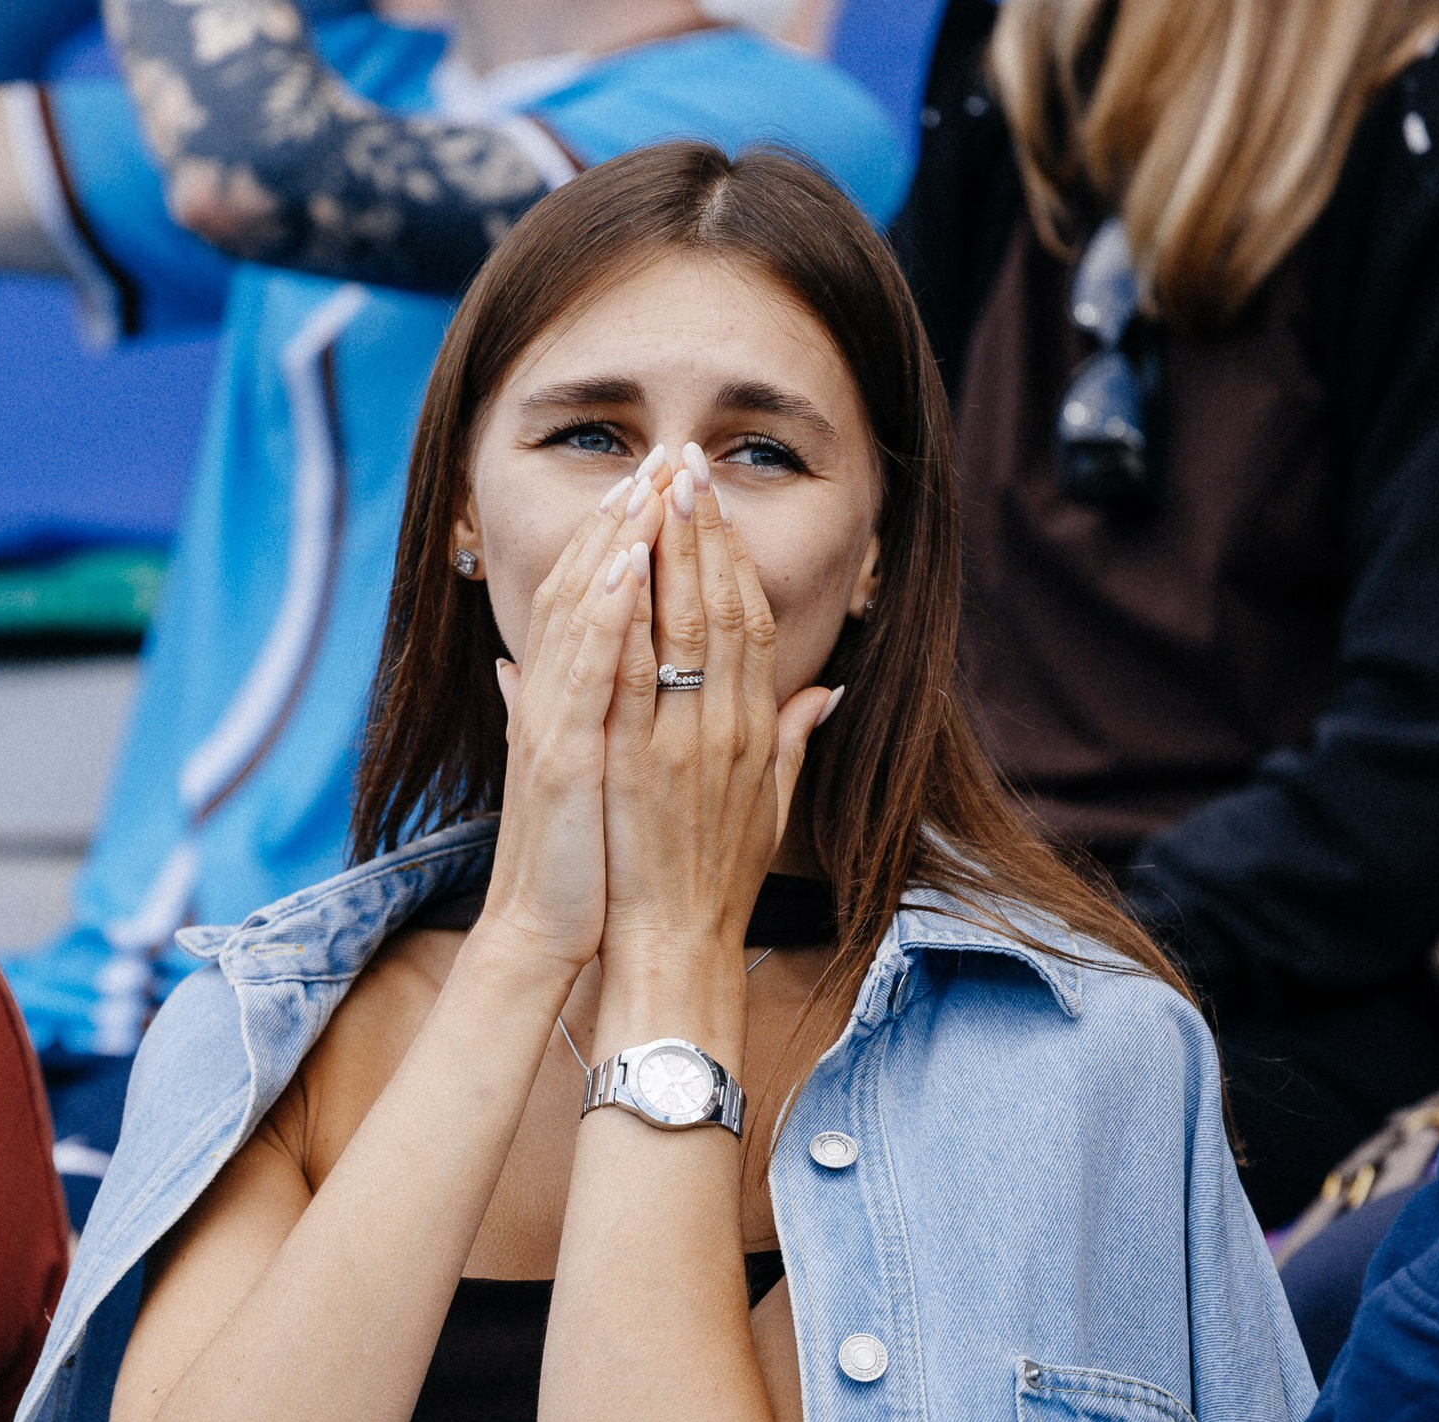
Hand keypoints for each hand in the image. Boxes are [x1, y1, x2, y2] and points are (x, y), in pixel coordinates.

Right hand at [478, 475, 659, 975]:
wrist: (544, 930)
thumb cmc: (575, 858)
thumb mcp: (575, 768)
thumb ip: (555, 710)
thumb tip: (512, 668)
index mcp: (563, 698)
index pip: (593, 598)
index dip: (622, 535)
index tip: (660, 481)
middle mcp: (552, 698)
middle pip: (586, 587)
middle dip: (625, 517)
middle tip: (663, 453)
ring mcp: (555, 723)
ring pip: (584, 614)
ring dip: (618, 544)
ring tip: (650, 484)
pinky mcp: (564, 757)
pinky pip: (587, 675)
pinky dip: (606, 618)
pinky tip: (629, 570)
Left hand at [596, 448, 836, 1033]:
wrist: (677, 944)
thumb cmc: (717, 881)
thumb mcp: (770, 807)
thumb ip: (793, 742)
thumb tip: (823, 690)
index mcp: (754, 729)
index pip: (749, 619)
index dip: (733, 553)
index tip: (715, 499)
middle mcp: (724, 726)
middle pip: (718, 606)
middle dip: (701, 528)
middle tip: (686, 459)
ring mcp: (680, 743)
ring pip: (680, 628)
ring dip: (666, 552)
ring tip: (654, 486)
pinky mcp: (634, 765)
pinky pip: (630, 677)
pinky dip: (625, 620)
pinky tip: (616, 567)